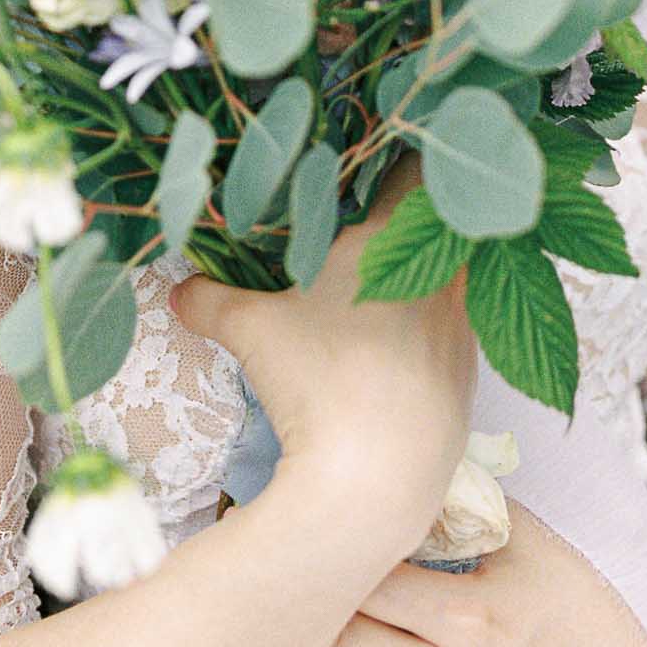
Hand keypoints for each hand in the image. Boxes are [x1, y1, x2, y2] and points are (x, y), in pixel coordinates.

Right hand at [171, 157, 475, 549]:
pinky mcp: (470, 379)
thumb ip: (209, 297)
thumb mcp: (249, 329)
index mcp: (395, 240)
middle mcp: (443, 274)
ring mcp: (464, 328)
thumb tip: (175, 288)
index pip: (414, 172)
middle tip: (365, 234)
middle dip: (408, 226)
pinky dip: (429, 334)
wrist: (375, 482)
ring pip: (452, 282)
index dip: (395, 164)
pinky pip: (455, 334)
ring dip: (423, 282)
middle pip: (438, 226)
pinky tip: (393, 355)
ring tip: (377, 297)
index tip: (372, 169)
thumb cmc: (315, 382)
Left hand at [299, 502, 646, 646]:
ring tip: (277, 615)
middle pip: (341, 643)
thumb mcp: (521, 537)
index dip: (320, 548)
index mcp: (468, 618)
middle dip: (303, 599)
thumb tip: (385, 455)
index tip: (289, 518)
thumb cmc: (574, 591)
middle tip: (266, 560)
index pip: (364, 582)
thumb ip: (452, 503)